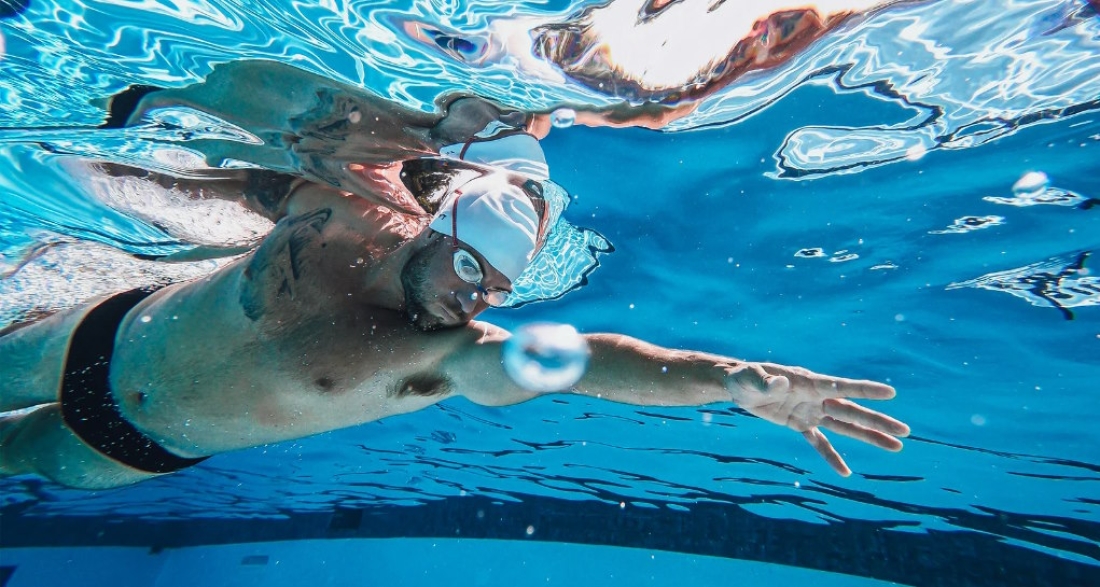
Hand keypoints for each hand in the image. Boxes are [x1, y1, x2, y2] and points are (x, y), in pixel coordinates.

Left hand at [725, 362, 909, 476]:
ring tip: (896, 446)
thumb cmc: (744, 377)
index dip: (865, 390)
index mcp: (808, 382)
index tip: (890, 393)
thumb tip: (780, 384)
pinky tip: (846, 473)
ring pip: (844, 427)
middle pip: (852, 411)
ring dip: (869, 437)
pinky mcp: (799, 424)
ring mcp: (810, 411)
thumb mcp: (751, 379)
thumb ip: (766, 382)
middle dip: (878, 422)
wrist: (737, 386)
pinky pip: (819, 443)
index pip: (841, 387)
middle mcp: (815, 397)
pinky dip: (831, 457)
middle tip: (905, 431)